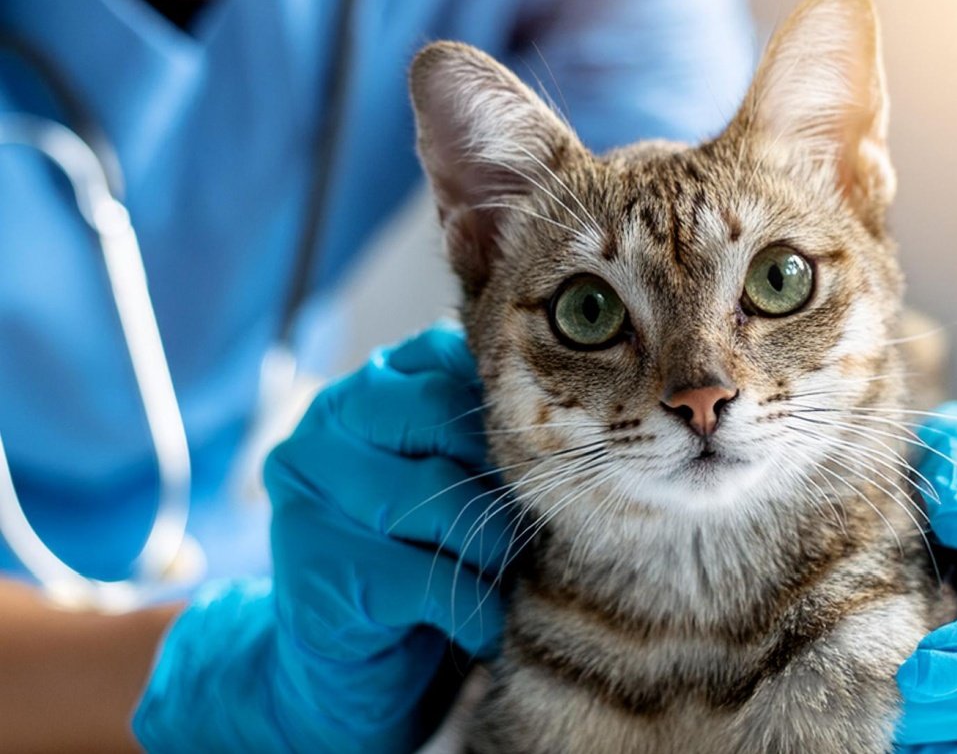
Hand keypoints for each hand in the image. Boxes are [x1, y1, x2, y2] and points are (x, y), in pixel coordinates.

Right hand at [134, 325, 513, 752]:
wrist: (345, 662)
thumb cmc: (425, 550)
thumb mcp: (458, 474)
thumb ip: (492, 432)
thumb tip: (580, 424)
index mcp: (373, 382)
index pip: (454, 357)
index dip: (514, 406)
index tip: (555, 450)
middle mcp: (329, 421)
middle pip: (446, 415)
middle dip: (508, 474)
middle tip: (540, 520)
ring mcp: (313, 493)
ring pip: (440, 495)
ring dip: (496, 546)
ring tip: (513, 574)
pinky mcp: (321, 568)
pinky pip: (428, 578)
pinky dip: (476, 609)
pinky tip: (488, 626)